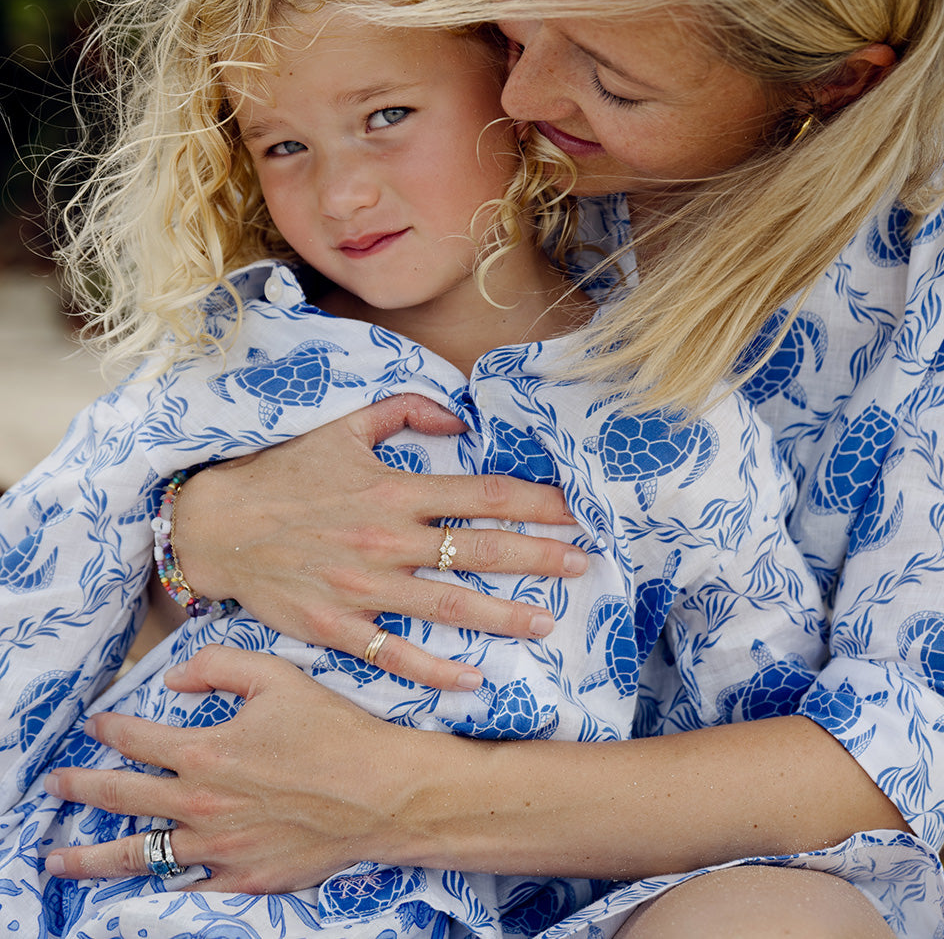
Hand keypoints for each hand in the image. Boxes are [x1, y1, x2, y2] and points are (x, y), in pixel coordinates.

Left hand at [44, 647, 430, 892]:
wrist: (380, 792)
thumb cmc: (334, 731)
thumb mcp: (278, 676)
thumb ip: (219, 667)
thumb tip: (173, 678)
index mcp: (206, 751)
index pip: (139, 737)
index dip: (111, 728)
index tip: (95, 724)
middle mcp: (201, 803)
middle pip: (121, 799)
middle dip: (80, 791)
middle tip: (53, 789)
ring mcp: (218, 848)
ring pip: (137, 855)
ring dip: (90, 858)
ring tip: (58, 861)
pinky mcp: (241, 879)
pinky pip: (186, 889)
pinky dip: (157, 888)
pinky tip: (137, 888)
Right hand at [174, 393, 587, 687]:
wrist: (217, 526)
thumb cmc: (284, 474)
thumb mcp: (344, 427)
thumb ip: (405, 411)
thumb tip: (460, 416)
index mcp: (393, 489)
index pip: (482, 494)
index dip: (535, 502)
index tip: (574, 511)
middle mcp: (386, 539)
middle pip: (478, 550)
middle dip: (537, 558)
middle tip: (582, 565)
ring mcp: (363, 588)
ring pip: (448, 605)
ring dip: (503, 615)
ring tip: (548, 623)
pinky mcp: (337, 628)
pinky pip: (395, 655)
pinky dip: (436, 670)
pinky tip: (475, 676)